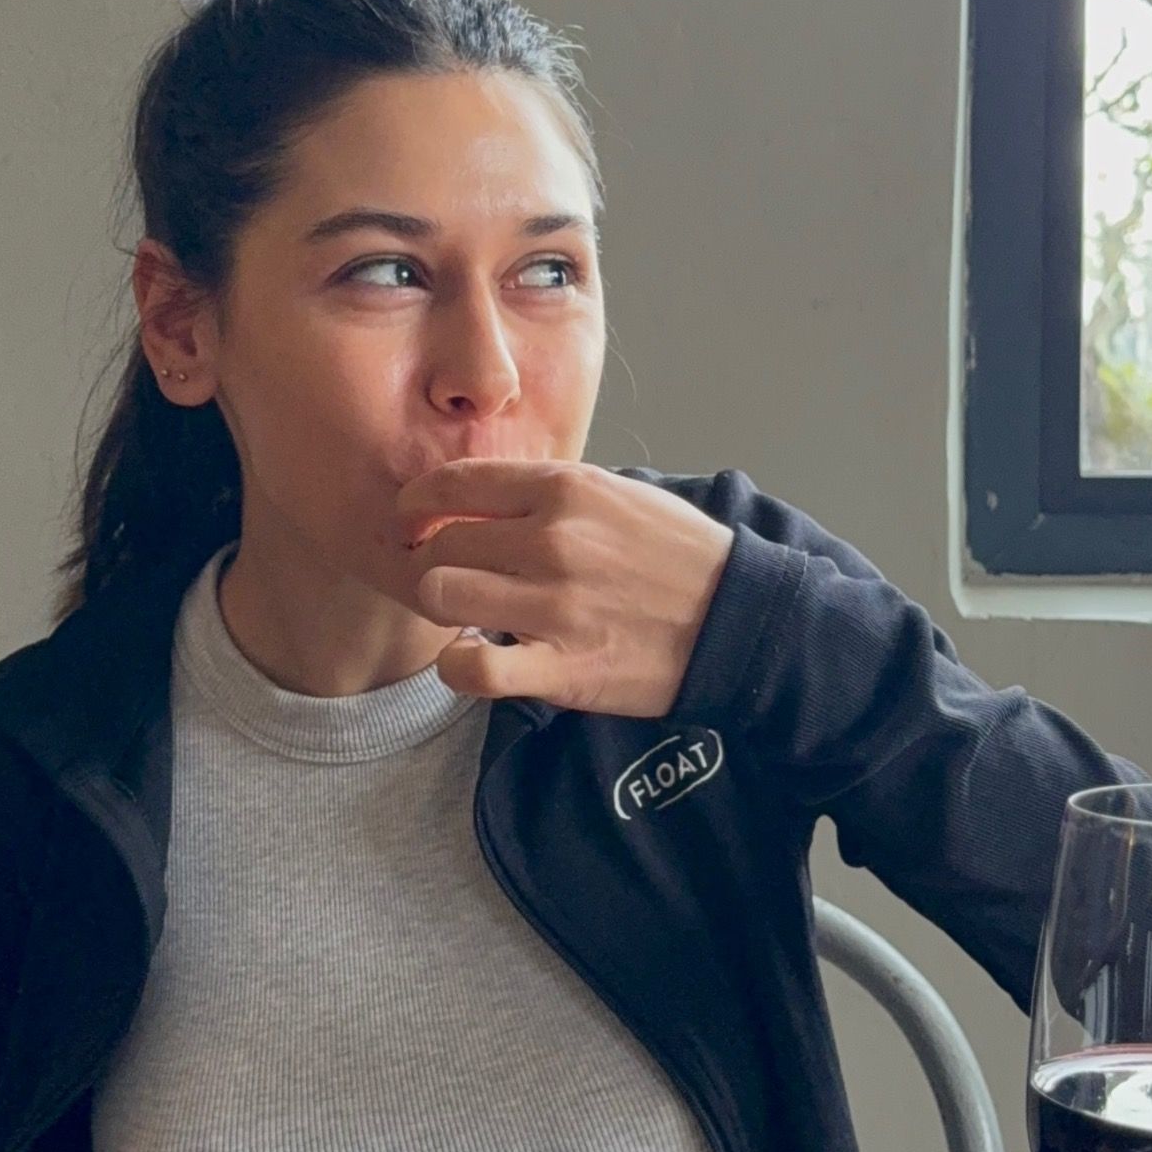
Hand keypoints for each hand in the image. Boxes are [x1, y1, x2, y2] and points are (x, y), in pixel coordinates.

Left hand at [389, 459, 733, 715]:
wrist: (739, 621)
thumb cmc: (682, 558)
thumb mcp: (622, 495)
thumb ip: (555, 491)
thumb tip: (492, 496)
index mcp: (565, 489)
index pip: (455, 484)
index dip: (418, 505)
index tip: (413, 521)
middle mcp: (552, 540)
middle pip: (441, 545)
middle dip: (433, 563)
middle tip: (449, 579)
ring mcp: (553, 606)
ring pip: (442, 597)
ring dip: (445, 611)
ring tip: (468, 618)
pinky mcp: (561, 668)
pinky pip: (473, 667)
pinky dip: (458, 667)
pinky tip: (473, 661)